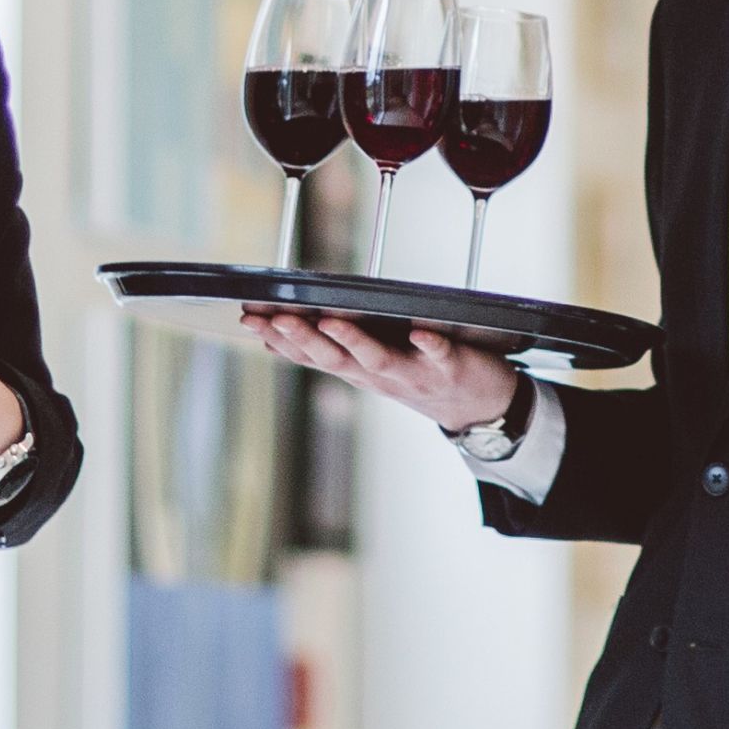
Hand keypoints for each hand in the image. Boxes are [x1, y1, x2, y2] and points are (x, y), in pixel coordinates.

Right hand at [246, 309, 522, 433]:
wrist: (479, 409)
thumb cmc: (418, 377)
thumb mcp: (367, 368)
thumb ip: (328, 353)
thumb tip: (274, 341)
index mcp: (358, 371)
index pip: (310, 355)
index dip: (279, 340)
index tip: (249, 319)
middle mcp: (380, 376)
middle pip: (335, 359)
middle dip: (304, 339)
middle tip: (275, 320)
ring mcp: (415, 373)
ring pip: (377, 359)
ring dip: (353, 341)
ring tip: (331, 321)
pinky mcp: (450, 366)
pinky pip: (439, 354)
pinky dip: (429, 344)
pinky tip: (419, 331)